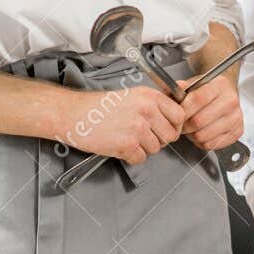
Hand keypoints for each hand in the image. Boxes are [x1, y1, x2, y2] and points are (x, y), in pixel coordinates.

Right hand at [60, 86, 185, 165]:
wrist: (73, 113)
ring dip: (143, 148)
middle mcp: (147, 110)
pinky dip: (131, 156)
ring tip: (126, 138)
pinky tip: (120, 146)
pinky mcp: (127, 144)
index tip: (165, 128)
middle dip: (159, 139)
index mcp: (150, 96)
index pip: (180, 116)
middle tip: (143, 136)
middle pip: (171, 135)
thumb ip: (155, 104)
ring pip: (156, 149)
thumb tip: (177, 116)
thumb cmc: (99, 106)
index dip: (174, 125)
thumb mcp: (133, 95)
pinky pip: (141, 158)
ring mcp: (137, 128)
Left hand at [179, 72, 243, 150]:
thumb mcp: (193, 83)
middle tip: (182, 124)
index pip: (197, 100)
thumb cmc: (207, 90)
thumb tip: (170, 91)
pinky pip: (212, 145)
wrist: (225, 93)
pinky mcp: (238, 131)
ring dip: (192, 135)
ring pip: (204, 136)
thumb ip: (179, 87)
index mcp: (220, 85)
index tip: (176, 114)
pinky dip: (202, 142)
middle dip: (184, 126)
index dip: (183, 110)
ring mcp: (236, 117)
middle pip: (199, 121)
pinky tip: (202, 132)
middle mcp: (231, 100)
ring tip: (192, 128)